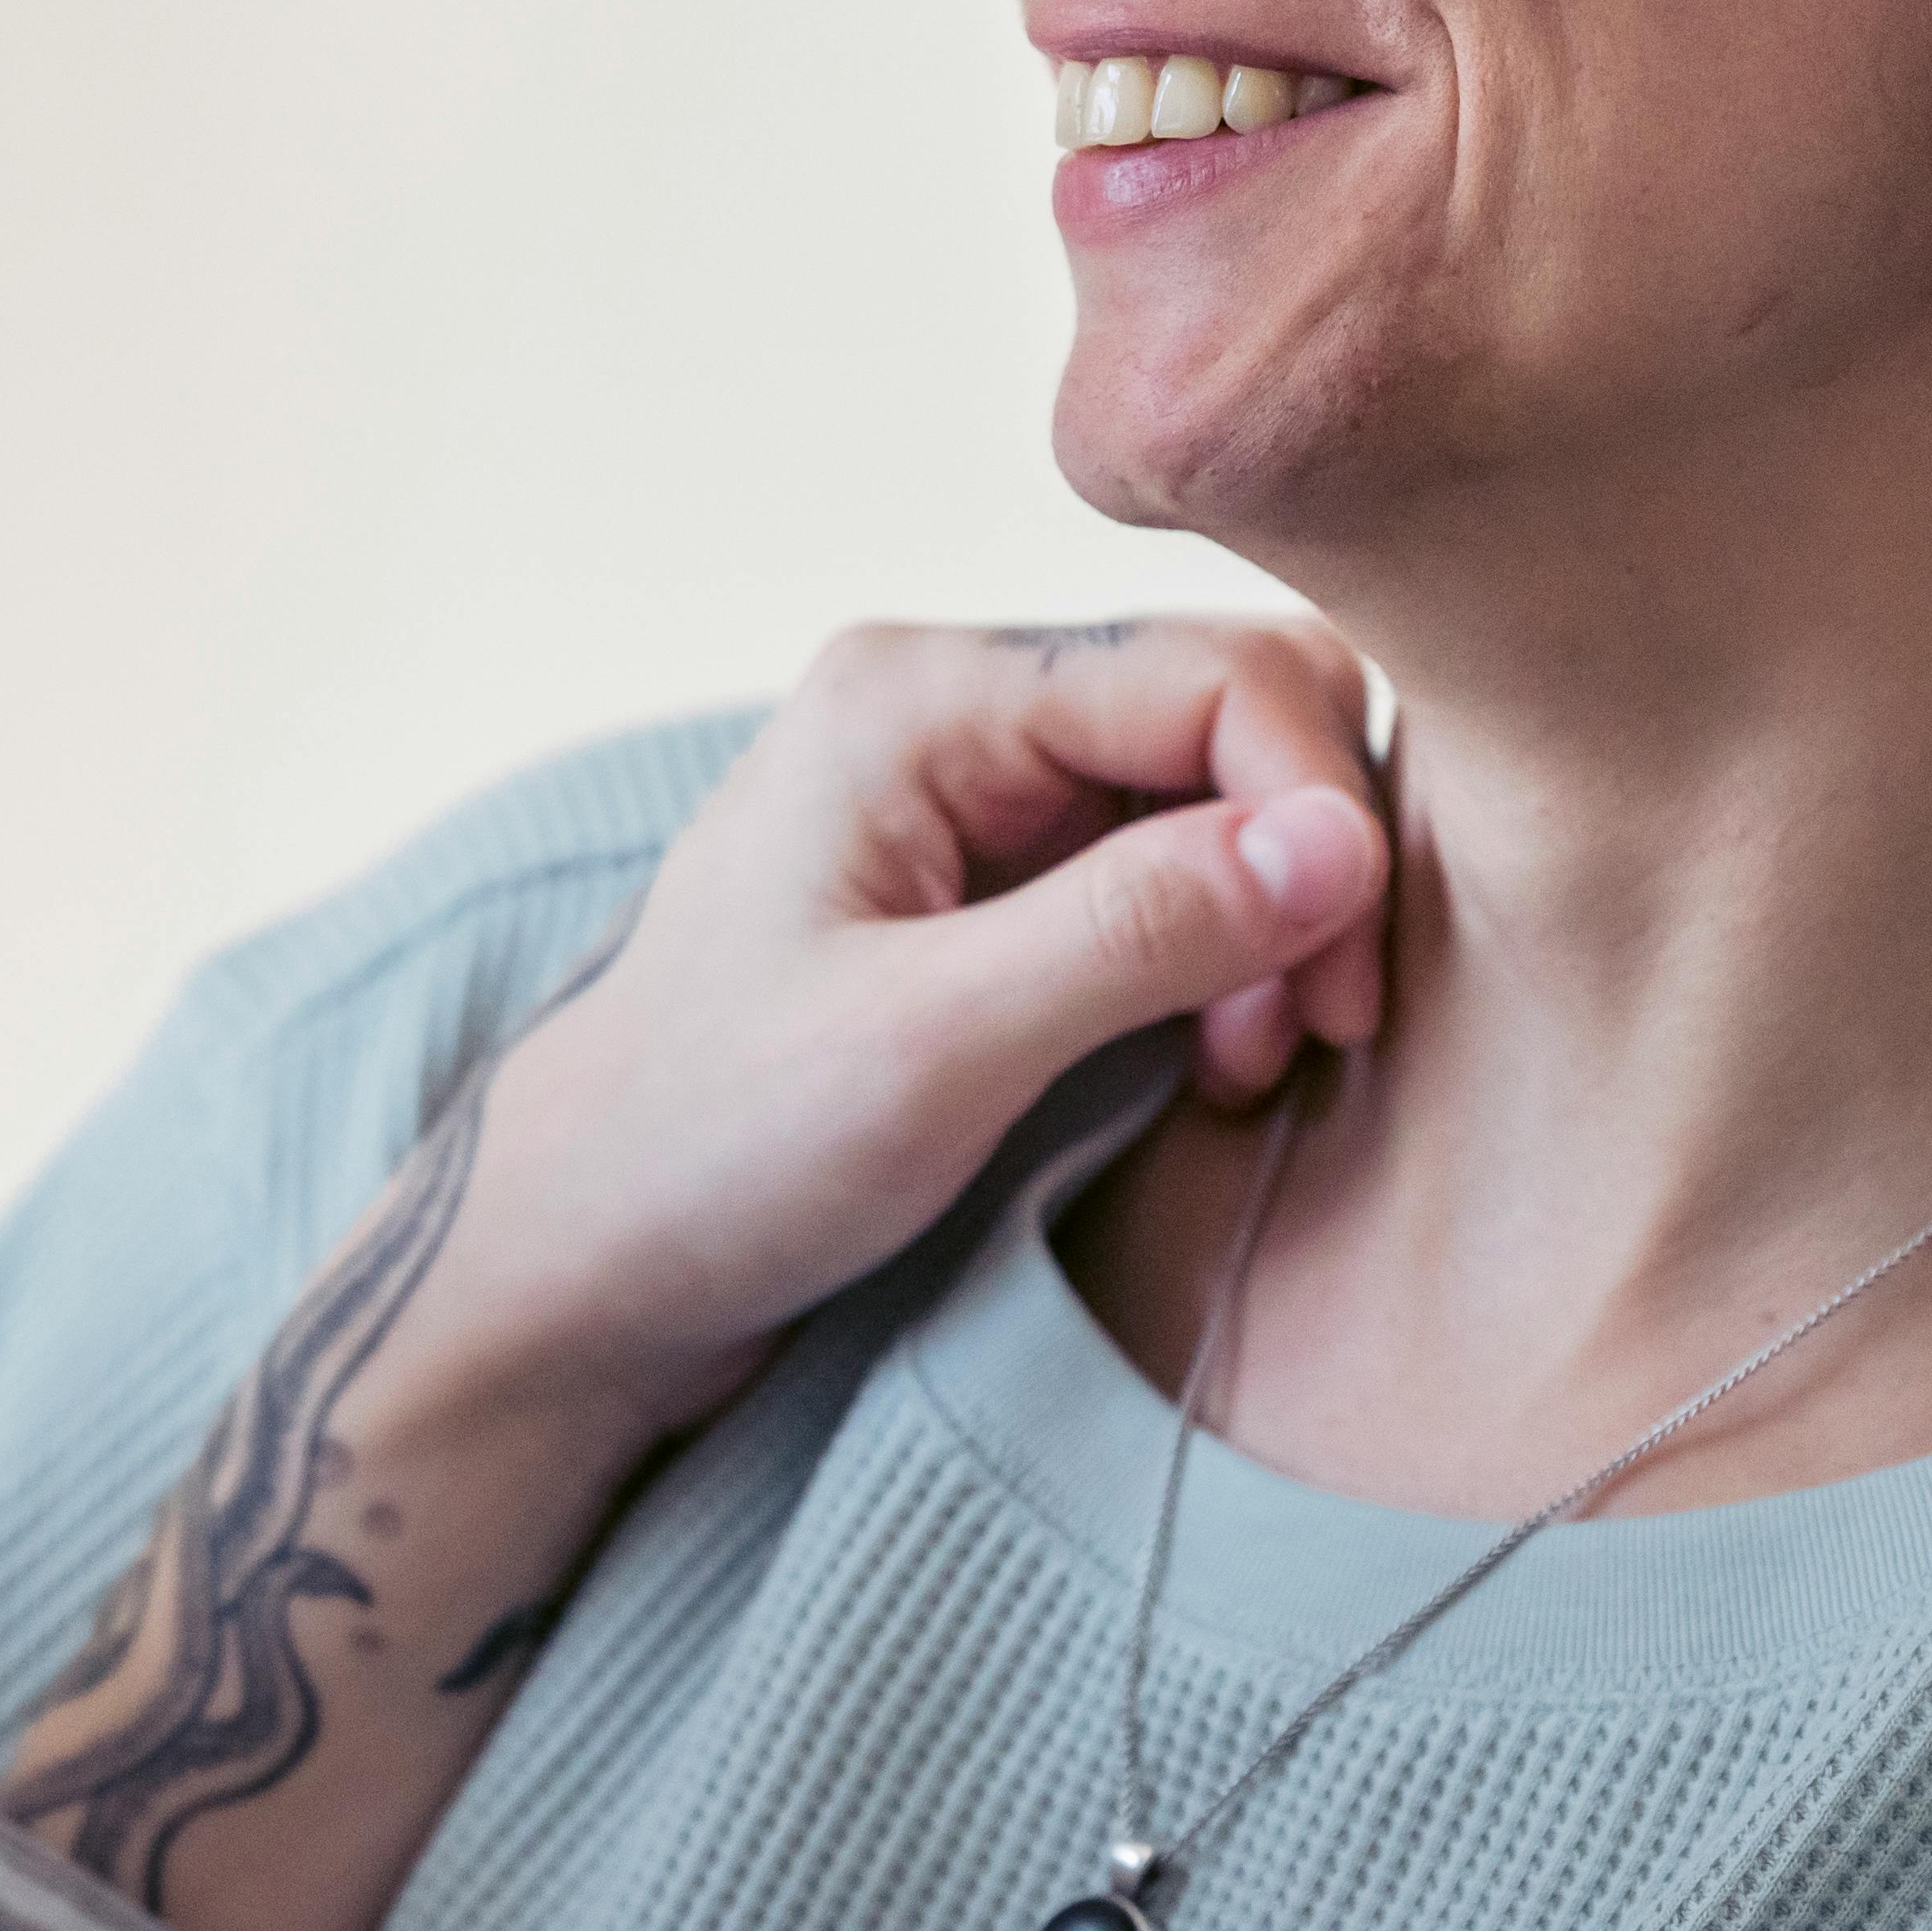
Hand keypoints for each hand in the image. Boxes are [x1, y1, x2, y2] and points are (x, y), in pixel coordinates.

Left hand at [420, 612, 1390, 1444]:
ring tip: (1244, 1063)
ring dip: (1279, 923)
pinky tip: (1211, 1054)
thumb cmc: (714, 1149)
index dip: (1318, 810)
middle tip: (1308, 1033)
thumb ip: (1137, 931)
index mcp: (916, 692)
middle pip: (1239, 709)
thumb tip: (1342, 840)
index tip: (1341, 985)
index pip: (1212, 672)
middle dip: (1309, 864)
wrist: (589, 1258)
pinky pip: (1182, 864)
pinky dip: (1231, 954)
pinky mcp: (1004, 876)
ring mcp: (980, 787)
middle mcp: (955, 706)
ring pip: (1229, 793)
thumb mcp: (931, 1048)